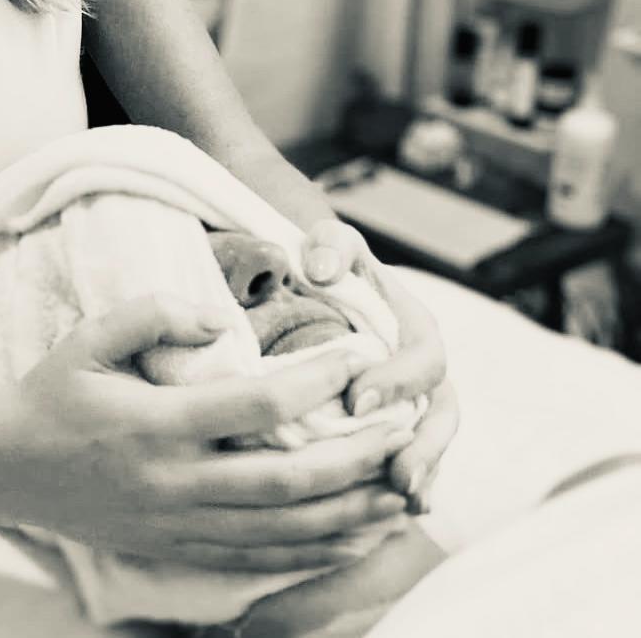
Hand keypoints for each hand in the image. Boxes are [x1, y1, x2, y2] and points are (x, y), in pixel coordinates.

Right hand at [0, 293, 411, 571]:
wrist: (4, 468)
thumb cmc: (50, 392)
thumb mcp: (89, 337)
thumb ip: (153, 314)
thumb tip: (219, 318)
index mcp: (156, 425)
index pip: (255, 406)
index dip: (314, 381)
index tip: (357, 353)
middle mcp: (176, 483)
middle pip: (288, 482)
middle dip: (357, 458)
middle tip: (407, 428)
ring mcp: (180, 525)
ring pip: (285, 531)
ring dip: (351, 512)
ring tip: (402, 485)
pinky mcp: (180, 547)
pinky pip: (262, 557)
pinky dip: (317, 548)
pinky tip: (354, 531)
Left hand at [302, 220, 458, 509]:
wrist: (322, 286)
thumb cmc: (327, 263)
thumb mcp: (330, 244)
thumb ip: (331, 245)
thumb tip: (320, 268)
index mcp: (414, 328)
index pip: (423, 357)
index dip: (397, 379)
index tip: (356, 398)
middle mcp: (423, 371)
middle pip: (441, 414)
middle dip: (423, 447)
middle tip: (395, 473)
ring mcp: (415, 404)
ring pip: (433, 445)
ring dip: (423, 474)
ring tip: (402, 500)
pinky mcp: (397, 429)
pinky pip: (415, 463)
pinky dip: (412, 489)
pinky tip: (394, 516)